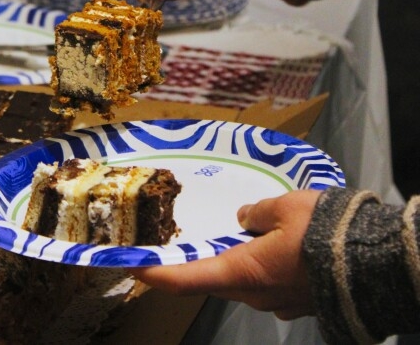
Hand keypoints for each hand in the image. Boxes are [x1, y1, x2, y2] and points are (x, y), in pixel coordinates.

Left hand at [128, 189, 321, 319]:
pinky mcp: (298, 302)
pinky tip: (269, 246)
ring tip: (230, 236)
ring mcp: (277, 302)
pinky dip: (259, 266)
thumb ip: (256, 212)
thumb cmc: (326, 234)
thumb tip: (243, 216)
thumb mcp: (285, 207)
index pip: (184, 280)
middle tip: (179, 241)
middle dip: (195, 261)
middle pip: (211, 278)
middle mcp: (254, 295)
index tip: (131, 267)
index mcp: (242, 273)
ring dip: (232, 260)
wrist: (378, 264)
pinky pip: (267, 284)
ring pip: (241, 281)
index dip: (154, 274)